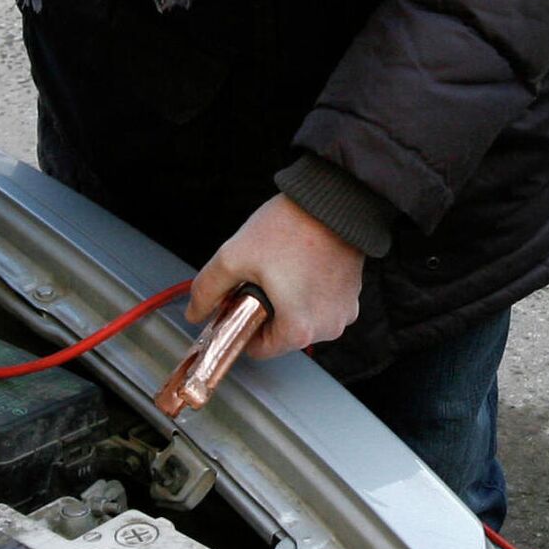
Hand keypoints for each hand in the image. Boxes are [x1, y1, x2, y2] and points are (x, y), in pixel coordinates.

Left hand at [185, 194, 363, 358]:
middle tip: (260, 278)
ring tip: (283, 267)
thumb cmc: (291, 227)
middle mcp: (327, 328)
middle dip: (264, 311)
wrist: (333, 199)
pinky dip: (306, 290)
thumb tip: (195, 312)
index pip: (258, 349)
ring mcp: (344, 312)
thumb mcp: (234, 257)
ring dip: (286, 300)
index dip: (241, 326)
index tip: (238, 303)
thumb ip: (207, 290)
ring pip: (300, 318)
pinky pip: (320, 303)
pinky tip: (300, 264)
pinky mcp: (353, 295)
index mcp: (299, 329)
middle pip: (280, 334)